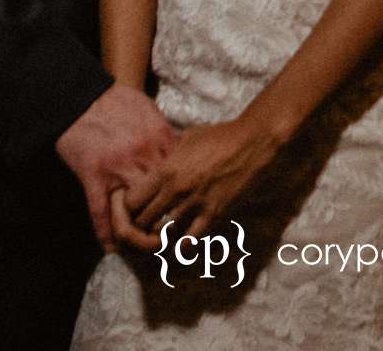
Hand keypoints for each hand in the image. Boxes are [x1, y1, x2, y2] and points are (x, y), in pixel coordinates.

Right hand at [55, 83, 174, 252]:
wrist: (84, 96)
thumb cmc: (119, 102)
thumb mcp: (152, 114)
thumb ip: (169, 135)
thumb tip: (187, 149)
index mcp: (160, 142)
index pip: (182, 178)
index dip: (188, 198)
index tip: (193, 213)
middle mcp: (142, 159)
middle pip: (162, 200)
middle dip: (170, 222)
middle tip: (176, 239)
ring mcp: (117, 170)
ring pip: (133, 213)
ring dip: (141, 235)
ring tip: (149, 248)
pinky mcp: (93, 177)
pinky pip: (99, 212)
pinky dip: (104, 233)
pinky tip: (110, 249)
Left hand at [125, 116, 282, 238]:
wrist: (252, 143)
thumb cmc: (220, 136)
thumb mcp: (187, 139)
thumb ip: (170, 156)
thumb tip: (158, 163)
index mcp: (166, 170)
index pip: (132, 200)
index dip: (130, 206)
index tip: (136, 206)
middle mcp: (176, 190)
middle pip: (143, 220)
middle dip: (141, 224)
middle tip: (145, 224)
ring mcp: (195, 205)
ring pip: (163, 233)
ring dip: (160, 235)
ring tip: (160, 235)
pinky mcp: (214, 215)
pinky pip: (191, 240)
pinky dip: (182, 245)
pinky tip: (180, 243)